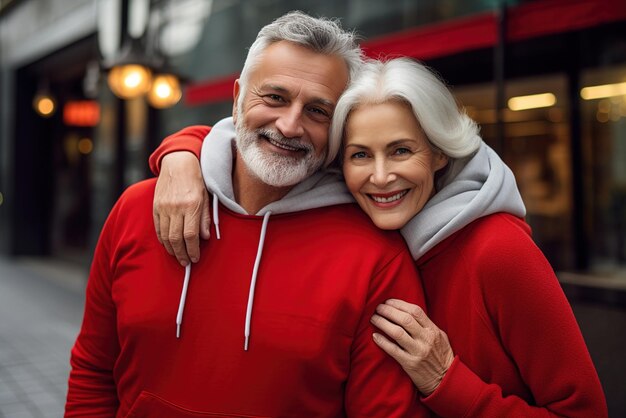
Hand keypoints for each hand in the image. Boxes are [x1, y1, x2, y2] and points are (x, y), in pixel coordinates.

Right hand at [153, 151, 210, 265]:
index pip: (191, 235)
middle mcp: (176, 207)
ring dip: (172, 250)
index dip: (193, 250)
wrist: (178, 163)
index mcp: (192, 205)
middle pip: (177, 238)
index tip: (195, 258)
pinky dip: (162, 240)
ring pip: (166, 236)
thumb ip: (206, 218)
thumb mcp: (207, 197)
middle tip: (186, 263)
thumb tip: (204, 237)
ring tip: (178, 257)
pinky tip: (168, 246)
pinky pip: (158, 228)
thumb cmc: (196, 180)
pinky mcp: (156, 207)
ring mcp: (164, 207)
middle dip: (182, 254)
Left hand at [371, 299, 453, 395]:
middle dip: (388, 310)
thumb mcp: (440, 337)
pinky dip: (382, 342)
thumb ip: (426, 324)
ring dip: (382, 323)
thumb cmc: (441, 356)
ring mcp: (418, 352)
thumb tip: (407, 312)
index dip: (399, 304)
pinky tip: (375, 336)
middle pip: (404, 319)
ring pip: (397, 332)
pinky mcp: (410, 363)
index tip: (388, 301)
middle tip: (378, 308)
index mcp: (432, 330)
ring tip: (374, 318)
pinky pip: (393, 350)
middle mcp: (425, 339)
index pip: (415, 311)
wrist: (445, 380)